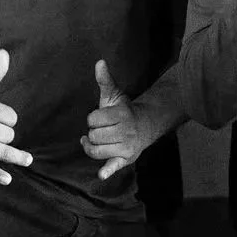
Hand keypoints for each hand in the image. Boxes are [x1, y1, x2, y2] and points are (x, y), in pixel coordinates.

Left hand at [82, 59, 153, 177]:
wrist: (145, 126)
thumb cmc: (124, 110)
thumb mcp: (114, 94)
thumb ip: (105, 79)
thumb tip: (99, 62)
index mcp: (121, 114)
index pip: (93, 119)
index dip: (93, 118)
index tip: (100, 118)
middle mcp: (125, 132)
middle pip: (93, 136)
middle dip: (93, 132)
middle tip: (102, 129)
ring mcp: (126, 147)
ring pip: (97, 151)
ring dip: (92, 147)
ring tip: (95, 142)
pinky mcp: (125, 159)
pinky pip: (114, 166)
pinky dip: (108, 171)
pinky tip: (101, 175)